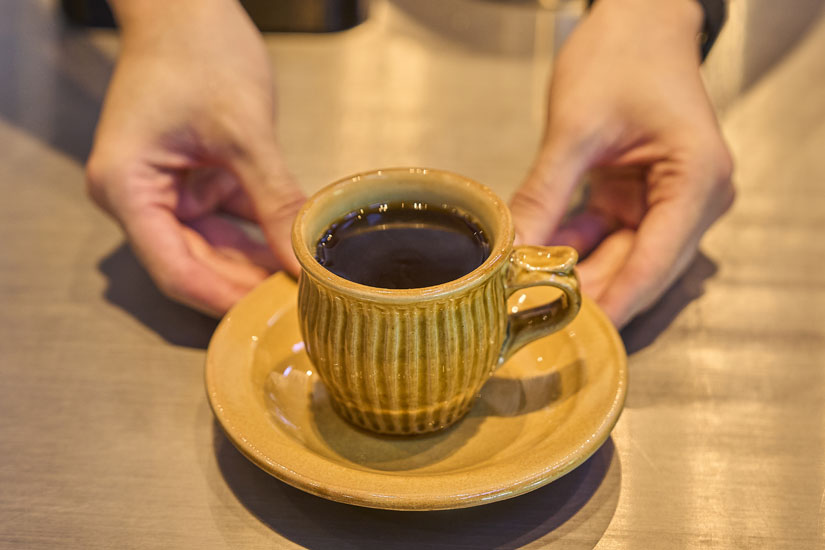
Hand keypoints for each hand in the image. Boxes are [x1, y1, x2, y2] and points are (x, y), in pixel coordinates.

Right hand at [86, 0, 304, 316]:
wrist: (188, 6)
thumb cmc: (199, 50)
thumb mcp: (244, 132)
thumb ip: (273, 200)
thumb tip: (301, 258)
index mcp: (127, 188)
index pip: (175, 269)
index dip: (224, 298)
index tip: (269, 314)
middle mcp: (137, 197)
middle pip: (192, 265)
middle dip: (243, 285)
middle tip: (295, 303)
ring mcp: (165, 191)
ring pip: (211, 249)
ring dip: (254, 264)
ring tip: (300, 283)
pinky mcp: (192, 181)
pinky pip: (225, 223)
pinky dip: (257, 235)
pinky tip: (292, 251)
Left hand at [510, 0, 733, 327]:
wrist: (637, 22)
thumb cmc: (622, 55)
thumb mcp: (577, 128)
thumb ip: (545, 194)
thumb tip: (512, 251)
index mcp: (698, 181)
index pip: (653, 263)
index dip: (612, 304)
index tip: (573, 334)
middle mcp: (694, 199)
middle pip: (640, 267)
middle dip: (590, 293)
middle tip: (538, 320)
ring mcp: (669, 202)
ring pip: (622, 258)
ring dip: (577, 274)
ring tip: (529, 296)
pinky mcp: (642, 199)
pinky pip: (609, 237)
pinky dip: (575, 248)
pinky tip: (537, 261)